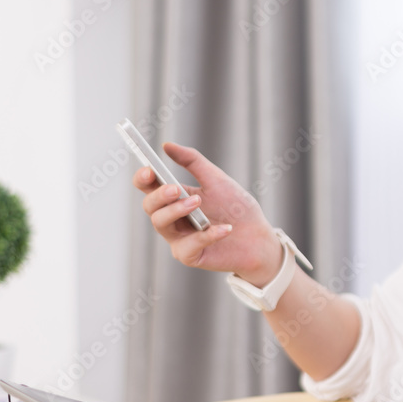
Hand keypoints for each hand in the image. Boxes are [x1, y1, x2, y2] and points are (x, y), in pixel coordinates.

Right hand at [133, 143, 281, 283]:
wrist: (259, 237)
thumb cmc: (236, 208)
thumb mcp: (216, 180)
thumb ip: (192, 162)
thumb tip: (166, 145)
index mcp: (174, 198)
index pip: (148, 187)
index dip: (143, 178)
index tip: (149, 170)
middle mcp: (172, 219)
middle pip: (149, 206)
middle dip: (159, 195)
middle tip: (176, 188)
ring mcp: (178, 238)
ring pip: (160, 224)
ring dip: (177, 210)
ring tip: (198, 202)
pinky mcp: (190, 256)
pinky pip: (189, 245)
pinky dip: (207, 234)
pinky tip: (226, 228)